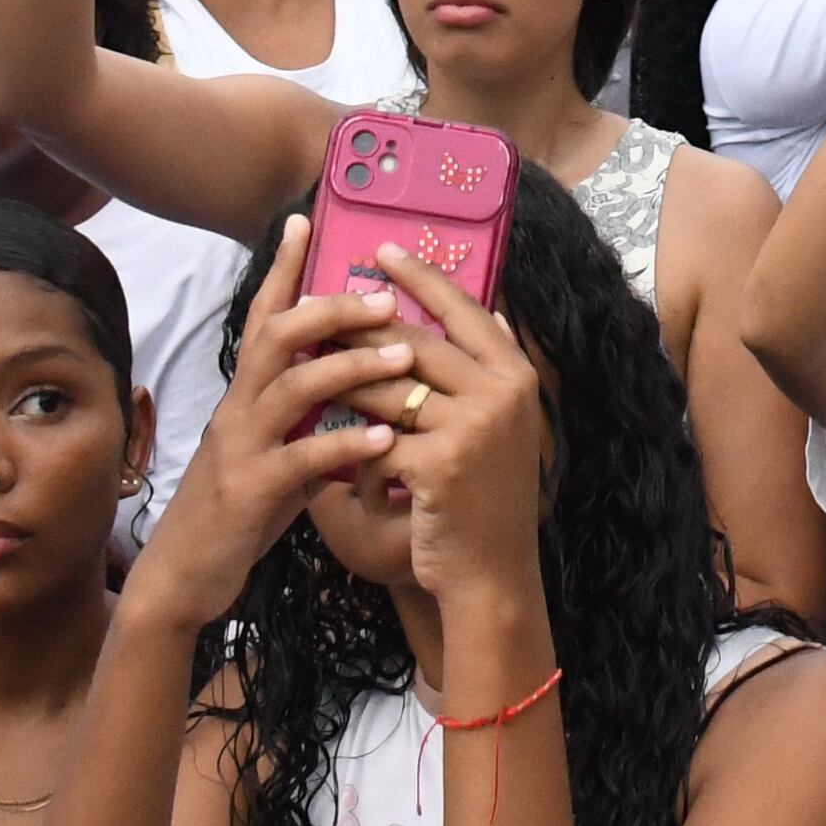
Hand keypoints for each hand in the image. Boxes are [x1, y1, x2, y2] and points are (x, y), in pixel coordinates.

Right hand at [120, 220, 438, 625]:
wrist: (184, 578)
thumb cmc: (237, 515)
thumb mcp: (273, 455)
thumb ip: (304, 421)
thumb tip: (355, 393)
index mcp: (245, 397)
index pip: (262, 319)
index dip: (281, 271)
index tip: (304, 220)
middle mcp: (237, 411)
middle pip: (277, 338)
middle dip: (331, 311)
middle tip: (386, 299)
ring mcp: (238, 449)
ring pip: (290, 388)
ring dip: (350, 368)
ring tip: (402, 360)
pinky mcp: (247, 492)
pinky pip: (298, 460)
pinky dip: (342, 444)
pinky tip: (382, 439)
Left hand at [350, 250, 554, 611]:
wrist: (492, 575)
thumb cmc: (486, 501)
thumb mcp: (503, 428)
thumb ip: (489, 373)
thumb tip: (485, 311)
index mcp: (517, 375)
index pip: (464, 308)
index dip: (420, 277)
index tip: (382, 249)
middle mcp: (503, 392)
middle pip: (415, 343)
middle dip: (359, 327)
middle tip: (316, 306)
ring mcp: (474, 427)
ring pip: (388, 388)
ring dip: (344, 384)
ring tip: (308, 369)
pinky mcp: (440, 463)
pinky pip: (377, 437)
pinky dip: (350, 443)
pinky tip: (328, 444)